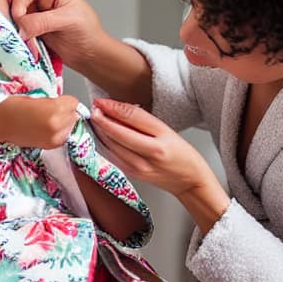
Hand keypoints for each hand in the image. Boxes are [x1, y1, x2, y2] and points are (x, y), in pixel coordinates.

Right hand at [0, 95, 79, 148]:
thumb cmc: (13, 106)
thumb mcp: (36, 95)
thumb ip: (53, 100)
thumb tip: (65, 103)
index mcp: (54, 109)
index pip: (74, 102)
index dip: (66, 100)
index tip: (58, 100)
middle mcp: (56, 125)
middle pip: (74, 115)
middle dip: (66, 111)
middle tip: (52, 109)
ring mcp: (53, 137)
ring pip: (70, 127)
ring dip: (64, 123)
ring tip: (49, 119)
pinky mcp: (49, 146)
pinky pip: (63, 137)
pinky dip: (59, 133)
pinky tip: (48, 128)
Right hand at [11, 0, 104, 70]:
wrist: (90, 54)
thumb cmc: (87, 33)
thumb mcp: (68, 21)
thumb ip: (43, 21)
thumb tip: (20, 27)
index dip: (19, 4)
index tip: (21, 22)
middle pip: (16, 1)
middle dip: (17, 18)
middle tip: (23, 34)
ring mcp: (36, 13)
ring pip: (15, 17)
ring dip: (18, 29)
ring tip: (29, 41)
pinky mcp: (33, 28)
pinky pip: (18, 29)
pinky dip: (20, 37)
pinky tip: (29, 44)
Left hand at [90, 98, 215, 196]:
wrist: (189, 180)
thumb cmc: (181, 153)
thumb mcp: (167, 130)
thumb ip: (142, 121)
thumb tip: (117, 109)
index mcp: (162, 137)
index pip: (132, 117)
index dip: (113, 107)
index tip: (101, 100)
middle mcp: (151, 153)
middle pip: (119, 133)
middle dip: (102, 119)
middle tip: (94, 108)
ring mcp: (140, 166)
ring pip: (113, 145)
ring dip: (101, 131)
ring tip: (96, 118)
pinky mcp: (133, 174)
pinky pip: (114, 156)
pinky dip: (106, 143)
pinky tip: (102, 135)